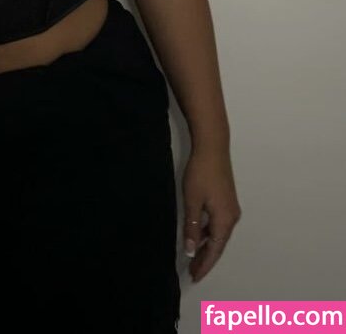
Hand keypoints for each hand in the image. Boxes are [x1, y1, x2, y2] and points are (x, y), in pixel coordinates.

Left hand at [181, 147, 241, 282]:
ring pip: (219, 234)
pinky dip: (209, 233)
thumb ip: (192, 227)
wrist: (213, 147)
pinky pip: (218, 224)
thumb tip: (191, 250)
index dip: (204, 264)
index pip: (214, 250)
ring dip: (207, 246)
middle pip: (219, 244)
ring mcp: (231, 208)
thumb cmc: (201, 173)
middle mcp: (232, 217)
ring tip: (194, 256)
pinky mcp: (227, 200)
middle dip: (206, 258)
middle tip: (193, 271)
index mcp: (225, 220)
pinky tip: (199, 234)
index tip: (195, 276)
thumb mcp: (192, 201)